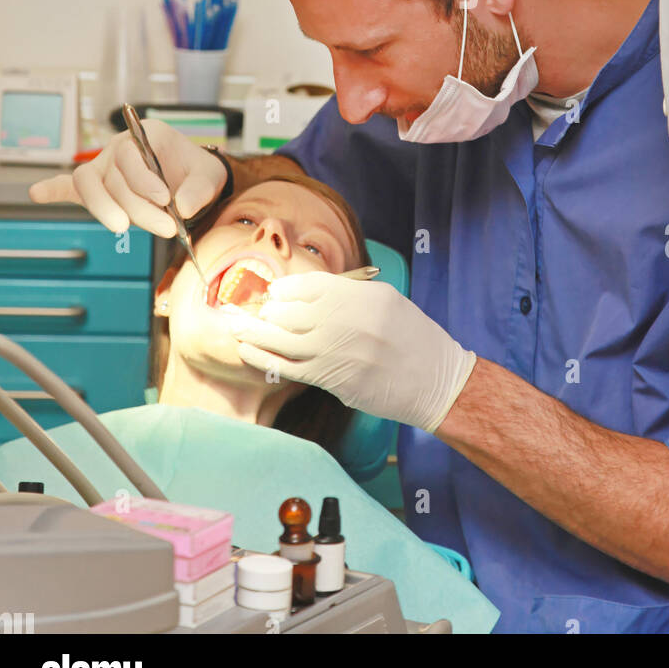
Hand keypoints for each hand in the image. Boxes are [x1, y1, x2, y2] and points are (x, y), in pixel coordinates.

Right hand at [28, 121, 227, 237]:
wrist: (192, 179)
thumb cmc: (197, 172)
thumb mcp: (210, 176)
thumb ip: (200, 189)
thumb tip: (183, 207)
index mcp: (145, 136)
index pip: (132, 156)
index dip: (145, 179)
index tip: (165, 200)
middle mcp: (119, 148)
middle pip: (114, 178)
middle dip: (136, 206)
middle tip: (165, 227)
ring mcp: (104, 168)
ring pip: (89, 184)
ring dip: (102, 208)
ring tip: (121, 228)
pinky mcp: (98, 187)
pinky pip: (69, 186)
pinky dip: (53, 190)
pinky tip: (37, 193)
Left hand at [231, 273, 476, 432]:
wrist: (434, 378)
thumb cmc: (411, 335)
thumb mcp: (385, 299)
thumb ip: (346, 293)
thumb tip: (304, 296)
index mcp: (357, 295)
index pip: (306, 286)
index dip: (283, 289)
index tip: (273, 292)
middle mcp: (343, 321)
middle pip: (288, 312)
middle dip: (262, 310)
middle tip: (245, 309)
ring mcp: (335, 353)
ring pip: (281, 340)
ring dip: (252, 332)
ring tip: (234, 327)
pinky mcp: (332, 381)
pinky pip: (288, 368)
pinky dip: (263, 358)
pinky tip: (247, 351)